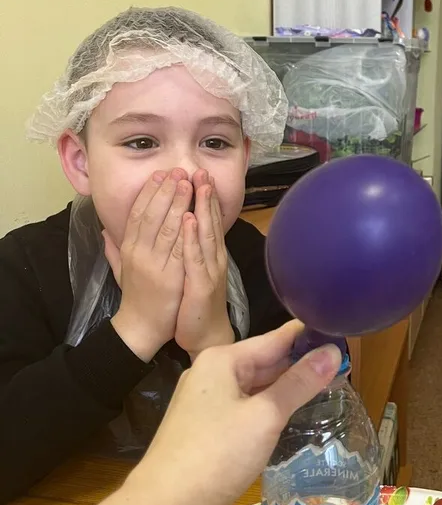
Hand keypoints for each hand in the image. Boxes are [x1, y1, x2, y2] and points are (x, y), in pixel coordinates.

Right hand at [107, 170, 190, 361]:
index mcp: (128, 249)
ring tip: (188, 183)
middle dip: (166, 190)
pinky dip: (186, 230)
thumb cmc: (136, 297)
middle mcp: (139, 253)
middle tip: (177, 170)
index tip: (159, 174)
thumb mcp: (121, 269)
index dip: (149, 192)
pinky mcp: (170, 276)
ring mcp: (155, 264)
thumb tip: (105, 230)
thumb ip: (113, 249)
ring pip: (167, 227)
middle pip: (152, 215)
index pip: (138, 213)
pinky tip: (192, 214)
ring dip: (178, 203)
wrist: (140, 327)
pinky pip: (179, 249)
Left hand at [125, 320, 340, 504]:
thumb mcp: (266, 415)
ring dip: (287, 391)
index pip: (275, 338)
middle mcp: (211, 375)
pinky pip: (246, 412)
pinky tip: (293, 420)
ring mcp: (206, 406)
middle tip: (344, 369)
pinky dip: (270, 412)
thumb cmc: (217, 454)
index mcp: (221, 360)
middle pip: (265, 362)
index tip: (342, 335)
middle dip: (300, 366)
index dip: (309, 338)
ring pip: (256, 390)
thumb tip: (334, 352)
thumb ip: (300, 383)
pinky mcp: (207, 433)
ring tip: (329, 390)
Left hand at [174, 170, 232, 358]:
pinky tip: (189, 220)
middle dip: (205, 194)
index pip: (204, 219)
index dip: (201, 196)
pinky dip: (193, 238)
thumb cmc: (191, 304)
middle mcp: (212, 257)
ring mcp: (210, 270)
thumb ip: (176, 251)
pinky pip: (196, 258)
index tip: (195, 173)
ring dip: (203, 208)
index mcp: (206, 253)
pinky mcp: (203, 285)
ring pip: (206, 233)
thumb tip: (167, 231)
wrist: (203, 335)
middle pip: (209, 220)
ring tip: (199, 184)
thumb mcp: (183, 272)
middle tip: (201, 169)